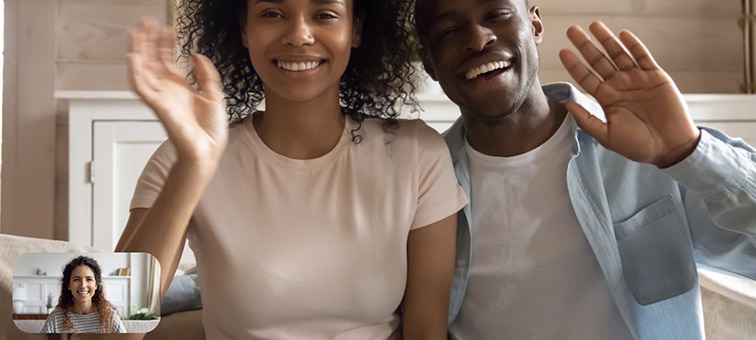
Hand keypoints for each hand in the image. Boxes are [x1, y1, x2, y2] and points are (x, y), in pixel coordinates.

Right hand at [128, 18, 227, 164]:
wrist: (208, 150)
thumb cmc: (209, 131)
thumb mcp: (214, 95)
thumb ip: (206, 74)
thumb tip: (197, 55)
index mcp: (180, 87)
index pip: (167, 60)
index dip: (165, 43)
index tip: (166, 28)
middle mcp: (168, 90)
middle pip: (152, 60)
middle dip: (149, 41)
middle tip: (146, 23)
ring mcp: (161, 97)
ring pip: (143, 69)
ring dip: (138, 51)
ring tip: (137, 33)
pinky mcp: (157, 106)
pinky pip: (141, 87)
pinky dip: (135, 72)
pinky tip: (133, 57)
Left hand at [559, 21, 699, 167]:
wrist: (670, 147)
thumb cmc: (638, 145)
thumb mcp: (607, 135)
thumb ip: (587, 119)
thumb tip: (567, 104)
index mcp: (606, 99)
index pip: (586, 77)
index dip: (575, 65)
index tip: (563, 52)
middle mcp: (619, 86)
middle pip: (599, 61)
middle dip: (586, 46)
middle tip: (572, 31)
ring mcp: (637, 79)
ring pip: (618, 54)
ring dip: (607, 40)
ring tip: (594, 26)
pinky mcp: (655, 77)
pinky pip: (643, 57)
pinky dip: (634, 45)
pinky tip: (623, 34)